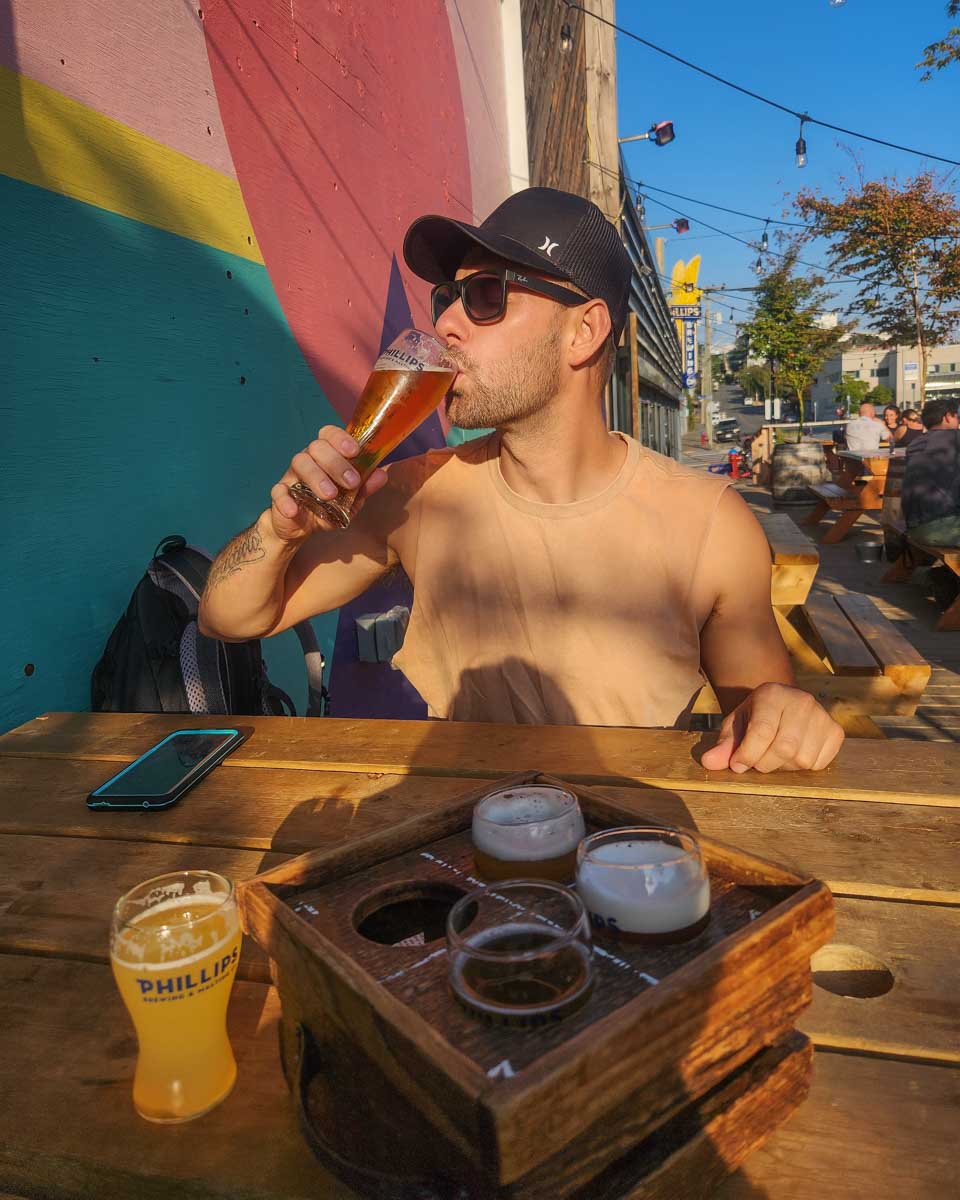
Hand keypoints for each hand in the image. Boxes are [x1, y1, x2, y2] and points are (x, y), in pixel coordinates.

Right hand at [269, 426, 388, 539]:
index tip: (355, 451)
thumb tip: (382, 474)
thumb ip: (364, 488)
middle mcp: (308, 460)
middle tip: (351, 482)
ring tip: (329, 495)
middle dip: (336, 463)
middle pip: (317, 447)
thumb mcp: (350, 501)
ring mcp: (291, 475)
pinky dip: (285, 499)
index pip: (329, 435)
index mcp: (325, 456)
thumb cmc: (327, 507)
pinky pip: (278, 491)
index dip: (341, 438)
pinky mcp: (279, 494)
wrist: (300, 528)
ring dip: (316, 477)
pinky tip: (294, 510)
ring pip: (299, 463)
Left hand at [700, 683, 843, 773]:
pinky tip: (794, 754)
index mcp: (772, 694)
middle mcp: (801, 700)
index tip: (736, 765)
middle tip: (756, 762)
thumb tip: (708, 762)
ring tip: (775, 755)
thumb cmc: (755, 718)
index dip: (747, 755)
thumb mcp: (736, 726)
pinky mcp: (836, 731)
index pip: (762, 731)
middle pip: (784, 748)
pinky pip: (819, 764)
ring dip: (784, 767)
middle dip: (764, 763)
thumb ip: (724, 745)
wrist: (782, 707)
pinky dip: (803, 767)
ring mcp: (822, 715)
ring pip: (802, 759)